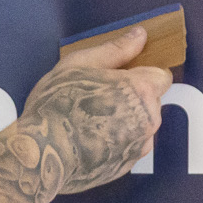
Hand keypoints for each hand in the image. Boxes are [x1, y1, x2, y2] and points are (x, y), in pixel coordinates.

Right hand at [0, 25, 170, 202]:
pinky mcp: (127, 167)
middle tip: (97, 98)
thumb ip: (116, 50)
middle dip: (131, 98)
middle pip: (151, 102)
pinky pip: (129, 147)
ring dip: (126, 121)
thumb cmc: (57, 103)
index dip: (141, 74)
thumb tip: (140, 35)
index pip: (161, 76)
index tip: (119, 77)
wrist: (40, 155)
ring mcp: (139, 146)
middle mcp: (149, 119)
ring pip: (141, 126)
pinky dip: (116, 142)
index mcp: (142, 90)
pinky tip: (90, 140)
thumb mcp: (80, 64)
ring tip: (91, 121)